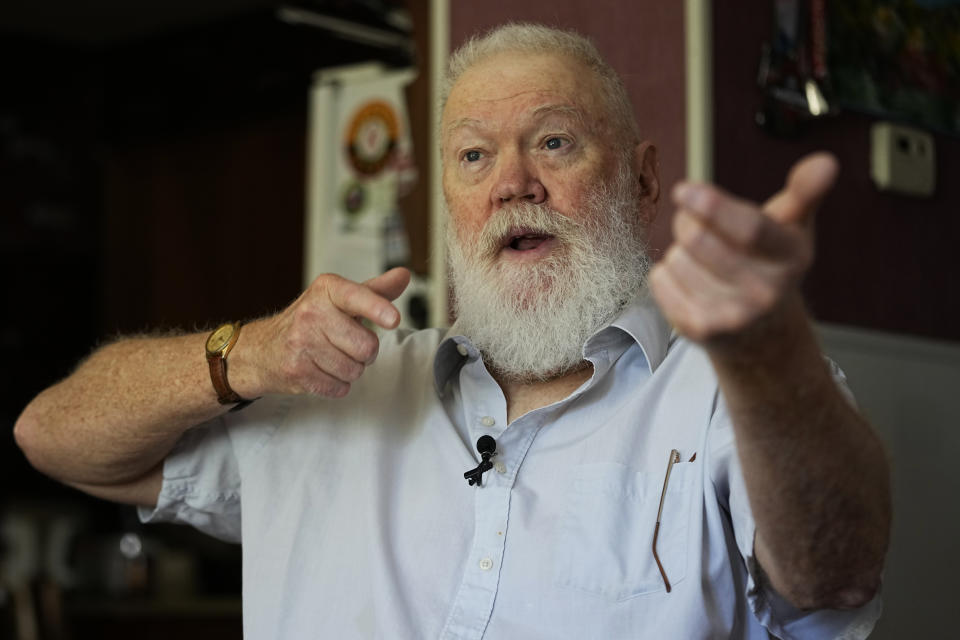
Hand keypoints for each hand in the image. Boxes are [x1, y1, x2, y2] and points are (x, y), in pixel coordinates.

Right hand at [233, 267, 410, 396]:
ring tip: (332, 357)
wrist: (263, 349)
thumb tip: (404, 275)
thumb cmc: (310, 321)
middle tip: (348, 345)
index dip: (378, 310)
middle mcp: (311, 312)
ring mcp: (301, 342)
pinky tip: (322, 370)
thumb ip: (375, 291)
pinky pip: (339, 387)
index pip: (357, 297)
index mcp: (326, 290)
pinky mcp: (296, 370)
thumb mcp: (339, 299)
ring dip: (350, 369)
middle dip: (365, 352)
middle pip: (366, 346)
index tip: (393, 319)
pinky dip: (336, 384)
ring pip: (354, 370)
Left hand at [649, 153, 838, 347]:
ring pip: (676, 259)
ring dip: (678, 250)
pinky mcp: (700, 330)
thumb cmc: (770, 264)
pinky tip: (688, 282)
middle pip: (699, 239)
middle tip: (693, 221)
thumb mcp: (792, 228)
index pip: (749, 229)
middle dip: (686, 221)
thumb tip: (826, 162)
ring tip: (699, 260)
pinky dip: (664, 274)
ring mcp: (733, 315)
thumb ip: (804, 192)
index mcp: (790, 256)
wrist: (762, 334)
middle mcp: (766, 291)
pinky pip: (660, 281)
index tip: (682, 190)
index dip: (712, 206)